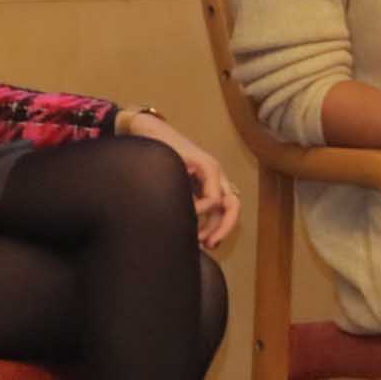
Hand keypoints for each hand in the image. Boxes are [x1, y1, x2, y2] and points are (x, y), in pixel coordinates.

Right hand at [121, 110, 241, 247]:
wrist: (146, 134)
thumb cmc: (154, 163)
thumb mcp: (172, 189)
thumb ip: (184, 206)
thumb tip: (190, 234)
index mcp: (210, 184)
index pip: (227, 210)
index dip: (221, 230)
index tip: (208, 245)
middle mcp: (216, 177)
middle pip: (234, 207)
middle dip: (224, 228)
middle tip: (209, 244)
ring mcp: (212, 169)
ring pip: (228, 202)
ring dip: (214, 221)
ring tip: (197, 233)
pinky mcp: (204, 163)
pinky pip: (214, 192)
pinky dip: (205, 205)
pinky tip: (190, 210)